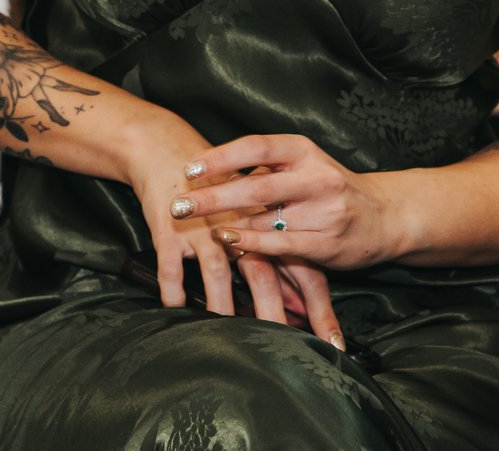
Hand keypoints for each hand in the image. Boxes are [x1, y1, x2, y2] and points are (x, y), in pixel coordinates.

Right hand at [115, 112, 334, 342]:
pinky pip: (172, 268)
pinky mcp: (171, 229)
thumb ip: (279, 259)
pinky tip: (175, 309)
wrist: (166, 150)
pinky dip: (173, 291)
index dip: (317, 307)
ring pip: (218, 274)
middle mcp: (239, 223)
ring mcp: (204, 227)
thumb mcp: (254, 214)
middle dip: (273, 314)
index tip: (331, 344)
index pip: (300, 267)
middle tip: (283, 347)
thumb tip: (302, 307)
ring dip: (222, 306)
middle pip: (262, 274)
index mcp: (268, 220)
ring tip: (226, 337)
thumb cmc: (216, 185)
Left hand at [184, 132, 398, 276]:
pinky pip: (280, 244)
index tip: (189, 169)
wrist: (386, 216)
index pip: (256, 147)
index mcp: (304, 151)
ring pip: (264, 218)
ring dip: (226, 222)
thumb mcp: (301, 164)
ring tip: (193, 225)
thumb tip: (207, 172)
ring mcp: (325, 211)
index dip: (220, 158)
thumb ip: (263, 167)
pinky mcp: (327, 242)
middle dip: (212, 197)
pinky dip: (250, 242)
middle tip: (178, 205)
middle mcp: (316, 178)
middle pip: (255, 186)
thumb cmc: (329, 187)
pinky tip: (227, 240)